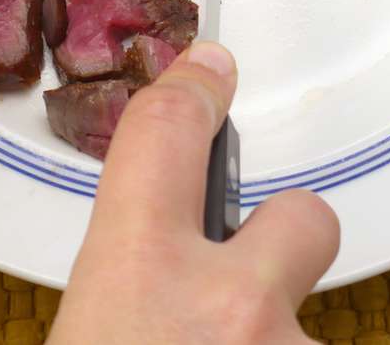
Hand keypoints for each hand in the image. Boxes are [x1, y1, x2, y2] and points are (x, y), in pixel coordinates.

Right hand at [50, 43, 339, 343]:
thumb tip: (142, 287)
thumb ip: (122, 286)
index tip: (211, 71)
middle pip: (303, 214)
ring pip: (311, 317)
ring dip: (276, 338)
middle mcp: (233, 308)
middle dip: (284, 238)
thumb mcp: (79, 331)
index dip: (194, 92)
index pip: (169, 131)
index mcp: (138, 279)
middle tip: (242, 289)